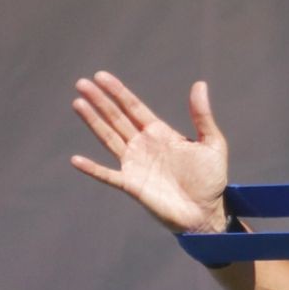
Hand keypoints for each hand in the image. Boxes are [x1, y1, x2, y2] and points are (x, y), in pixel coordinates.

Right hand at [71, 73, 228, 233]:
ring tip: (78, 103)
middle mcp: (143, 145)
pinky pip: (108, 176)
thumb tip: (200, 84)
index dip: (118, 92)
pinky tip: (76, 160)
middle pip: (117, 118)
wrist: (206, 213)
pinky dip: (93, 169)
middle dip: (100, 101)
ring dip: (93, 122)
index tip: (101, 76)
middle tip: (82, 83)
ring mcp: (135, 165)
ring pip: (109, 138)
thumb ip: (203, 116)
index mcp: (160, 133)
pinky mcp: (132, 185)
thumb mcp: (212, 144)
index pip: (134, 107)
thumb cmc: (211, 181)